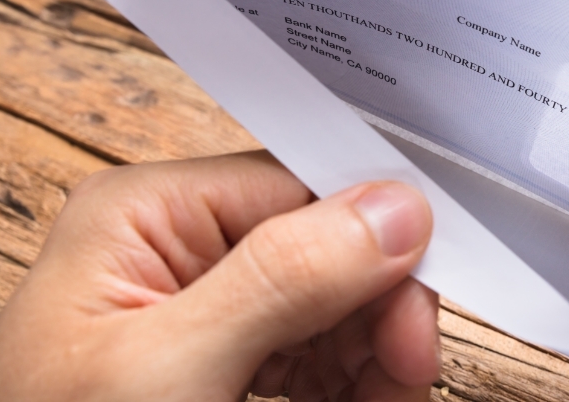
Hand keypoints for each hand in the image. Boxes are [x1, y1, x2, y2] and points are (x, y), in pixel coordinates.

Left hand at [0, 151, 438, 401]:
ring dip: (375, 355)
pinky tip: (367, 400)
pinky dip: (353, 383)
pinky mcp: (224, 371)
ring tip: (391, 394)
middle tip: (406, 369)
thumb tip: (392, 210)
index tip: (422, 295)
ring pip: (335, 310)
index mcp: (147, 215)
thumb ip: (282, 280)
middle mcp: (179, 252)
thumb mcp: (168, 367)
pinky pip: (317, 359)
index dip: (375, 234)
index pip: (299, 187)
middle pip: (329, 250)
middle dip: (378, 309)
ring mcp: (205, 316)